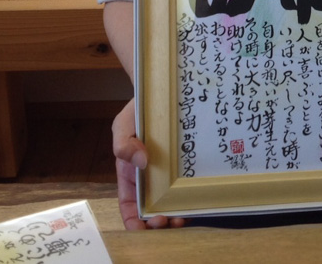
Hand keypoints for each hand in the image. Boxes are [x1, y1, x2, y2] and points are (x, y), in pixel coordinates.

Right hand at [112, 98, 186, 229]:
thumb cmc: (137, 112)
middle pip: (154, 210)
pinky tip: (199, 198)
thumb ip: (123, 145)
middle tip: (171, 222)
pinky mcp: (186, 166)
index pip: (129, 206)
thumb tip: (141, 162)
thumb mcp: (122, 126)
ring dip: (178, 214)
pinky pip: (189, 185)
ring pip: (173, 202)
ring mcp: (170, 174)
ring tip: (185, 215)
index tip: (145, 227)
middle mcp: (150, 180)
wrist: (161, 95)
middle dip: (161, 222)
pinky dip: (193, 197)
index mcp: (130, 176)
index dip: (135, 221)